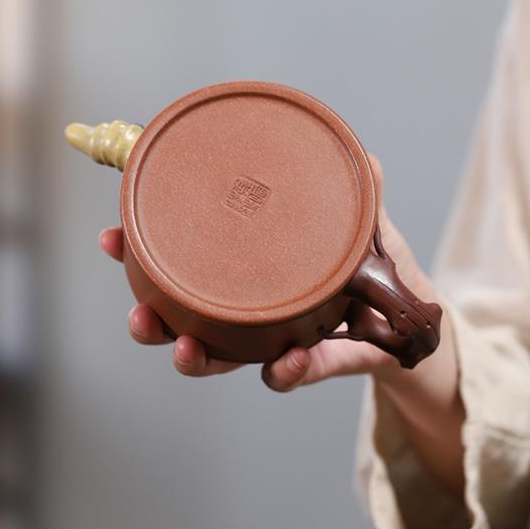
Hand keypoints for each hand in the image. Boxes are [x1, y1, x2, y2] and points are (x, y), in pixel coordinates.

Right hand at [100, 157, 440, 391]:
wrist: (419, 322)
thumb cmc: (377, 268)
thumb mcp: (364, 225)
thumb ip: (359, 194)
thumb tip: (363, 153)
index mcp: (247, 270)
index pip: (181, 263)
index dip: (138, 254)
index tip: (110, 236)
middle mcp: (251, 309)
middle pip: (182, 321)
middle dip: (150, 323)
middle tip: (138, 316)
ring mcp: (275, 340)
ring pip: (219, 359)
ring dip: (195, 359)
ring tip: (185, 350)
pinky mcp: (312, 366)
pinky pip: (288, 375)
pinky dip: (283, 372)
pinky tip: (284, 363)